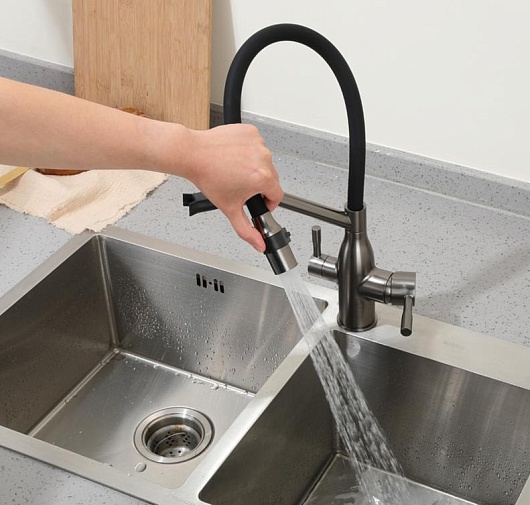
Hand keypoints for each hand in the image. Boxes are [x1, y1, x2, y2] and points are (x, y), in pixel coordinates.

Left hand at [176, 124, 283, 251]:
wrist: (193, 154)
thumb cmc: (209, 177)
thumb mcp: (230, 209)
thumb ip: (247, 230)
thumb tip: (259, 243)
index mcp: (262, 178)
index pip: (277, 195)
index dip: (267, 202)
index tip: (257, 201)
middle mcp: (264, 159)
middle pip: (272, 178)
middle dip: (259, 185)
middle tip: (240, 186)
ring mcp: (258, 143)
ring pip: (264, 162)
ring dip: (254, 168)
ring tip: (235, 171)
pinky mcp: (251, 132)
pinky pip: (257, 146)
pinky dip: (249, 151)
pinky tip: (235, 157)